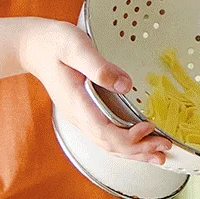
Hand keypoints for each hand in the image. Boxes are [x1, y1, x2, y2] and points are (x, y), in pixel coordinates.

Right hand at [19, 19, 172, 164]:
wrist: (35, 46)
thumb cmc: (55, 43)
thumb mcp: (76, 47)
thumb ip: (99, 66)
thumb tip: (125, 85)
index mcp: (76, 103)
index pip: (103, 131)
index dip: (127, 137)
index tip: (148, 127)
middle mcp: (78, 116)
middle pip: (109, 144)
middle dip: (139, 149)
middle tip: (164, 147)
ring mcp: (81, 118)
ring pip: (108, 145)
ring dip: (135, 152)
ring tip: (159, 155)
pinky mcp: (86, 115)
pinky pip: (106, 137)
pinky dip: (126, 145)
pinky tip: (140, 146)